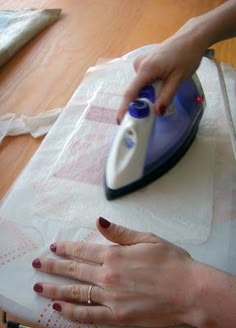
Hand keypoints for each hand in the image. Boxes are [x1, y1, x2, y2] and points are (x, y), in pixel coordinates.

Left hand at [32, 217, 198, 326]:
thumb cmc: (172, 262)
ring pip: (76, 292)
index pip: (82, 249)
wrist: (190, 291)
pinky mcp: (117, 317)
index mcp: (114, 254)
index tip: (53, 247)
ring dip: (55, 289)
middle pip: (74, 270)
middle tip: (38, 264)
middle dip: (53, 266)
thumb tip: (99, 221)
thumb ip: (120, 232)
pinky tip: (59, 309)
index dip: (66, 247)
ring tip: (40, 287)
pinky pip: (89, 316)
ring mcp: (111, 298)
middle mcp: (108, 275)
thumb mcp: (148, 239)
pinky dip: (72, 313)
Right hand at [117, 20, 206, 122]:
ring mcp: (141, 62)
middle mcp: (139, 65)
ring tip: (164, 89)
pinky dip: (149, 86)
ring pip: (140, 86)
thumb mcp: (178, 80)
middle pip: (135, 90)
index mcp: (146, 69)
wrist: (191, 38)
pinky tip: (162, 82)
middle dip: (141, 102)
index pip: (131, 93)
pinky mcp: (144, 62)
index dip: (125, 108)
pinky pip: (143, 80)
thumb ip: (166, 97)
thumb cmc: (187, 57)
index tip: (120, 121)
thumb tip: (157, 113)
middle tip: (153, 111)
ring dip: (148, 93)